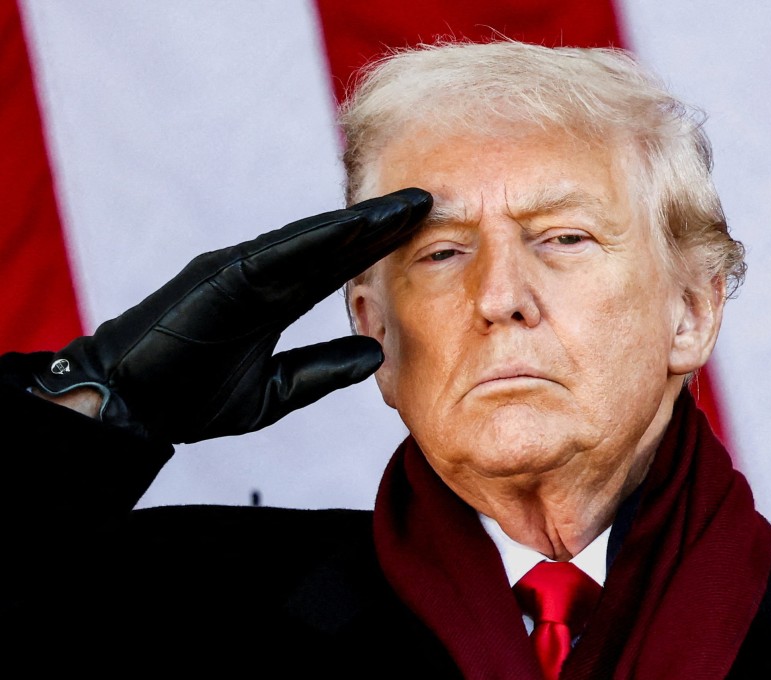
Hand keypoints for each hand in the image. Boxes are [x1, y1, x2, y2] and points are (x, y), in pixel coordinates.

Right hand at [31, 188, 430, 443]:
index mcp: (273, 299)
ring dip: (361, 224)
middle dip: (382, 226)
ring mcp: (240, 271)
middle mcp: (260, 276)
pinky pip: (277, 255)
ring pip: (312, 241)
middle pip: (334, 245)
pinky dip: (316, 239)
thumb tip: (374, 356)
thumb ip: (321, 370)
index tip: (427, 234)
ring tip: (407, 207)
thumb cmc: (189, 396)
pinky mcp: (220, 278)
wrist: (129, 407)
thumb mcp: (274, 390)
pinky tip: (354, 226)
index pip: (338, 267)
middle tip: (431, 202)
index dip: (381, 249)